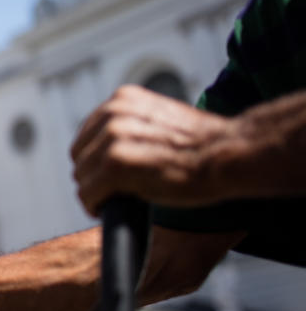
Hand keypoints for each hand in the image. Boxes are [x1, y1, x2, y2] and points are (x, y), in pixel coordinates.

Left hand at [70, 85, 236, 214]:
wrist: (231, 154)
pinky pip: (88, 192)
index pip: (88, 133)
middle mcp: (114, 113)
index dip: (93, 158)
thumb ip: (132, 126)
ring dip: (92, 192)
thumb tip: (109, 147)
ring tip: (109, 201)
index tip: (103, 174)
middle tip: (107, 192)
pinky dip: (93, 205)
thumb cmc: (203, 145)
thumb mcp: (159, 121)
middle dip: (91, 175)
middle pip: (80, 154)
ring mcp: (113, 137)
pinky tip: (104, 210)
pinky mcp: (115, 164)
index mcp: (123, 99)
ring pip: (81, 175)